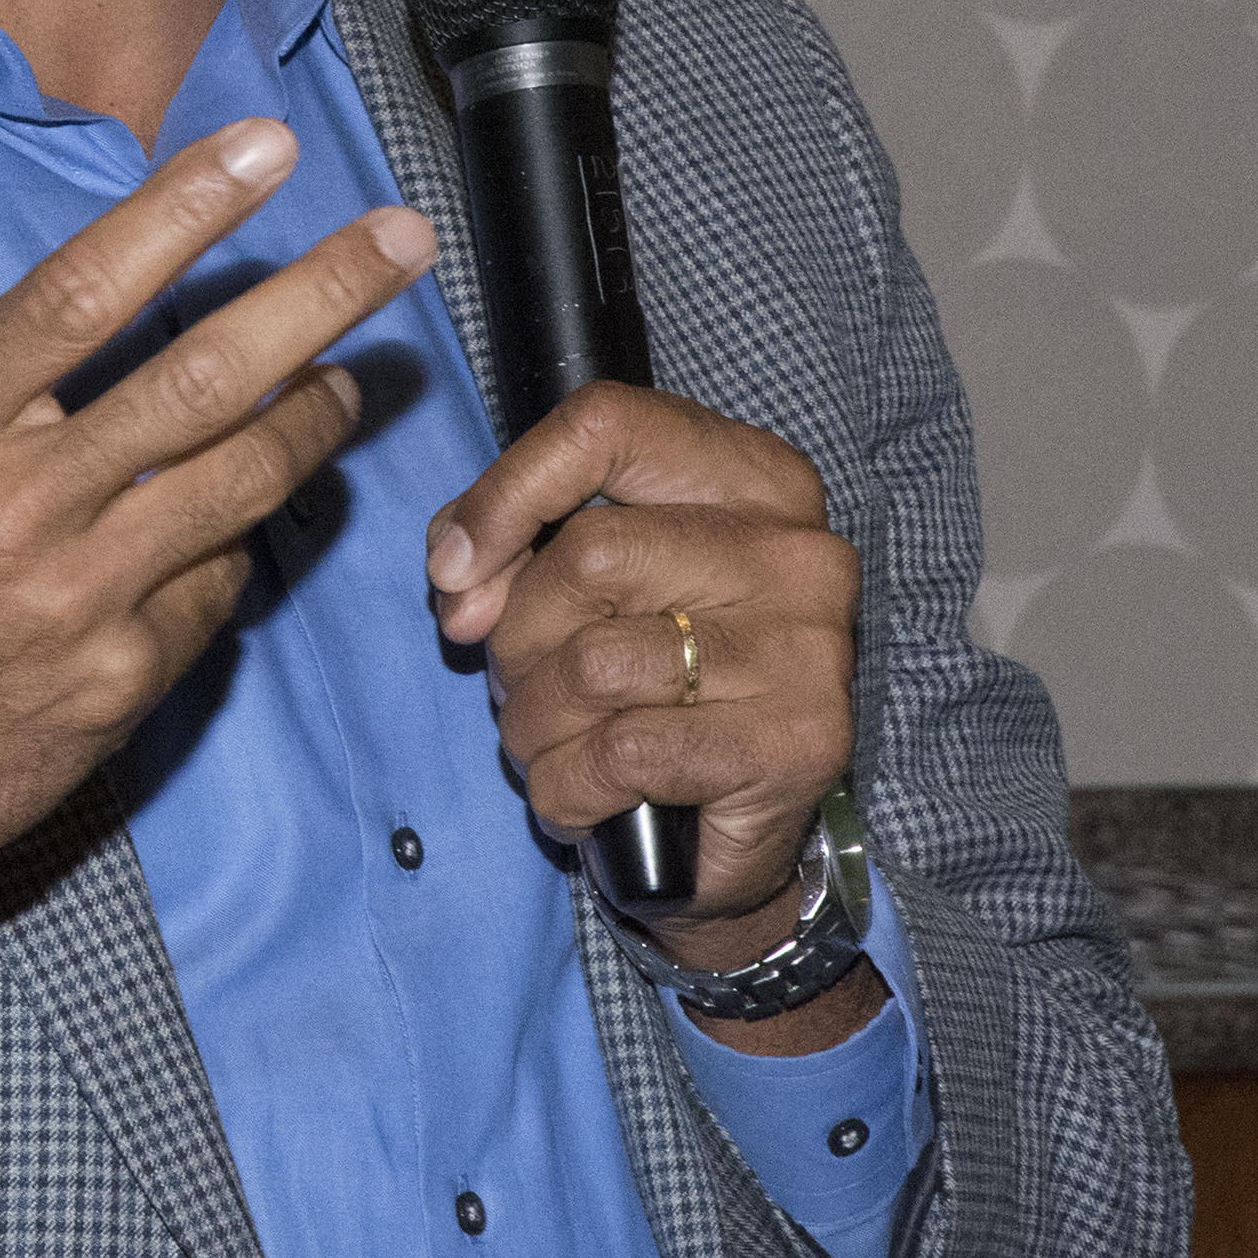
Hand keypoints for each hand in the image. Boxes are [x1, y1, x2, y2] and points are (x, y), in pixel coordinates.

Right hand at [0, 104, 436, 1054]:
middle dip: (320, 296)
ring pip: (239, 484)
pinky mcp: (117, 688)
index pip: (83, 292)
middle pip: (203, 381)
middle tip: (404, 239)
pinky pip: (217, 588)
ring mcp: (77, 605)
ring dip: (315, 417)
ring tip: (352, 372)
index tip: (268, 148)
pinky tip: (246, 506)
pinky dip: (240, 535)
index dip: (185, 210)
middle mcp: (15, 509)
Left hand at [424, 383, 859, 983]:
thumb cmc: (651, 682)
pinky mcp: (795, 746)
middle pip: (588, 554)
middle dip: (516, 639)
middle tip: (517, 688)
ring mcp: (805, 648)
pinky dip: (567, 788)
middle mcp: (794, 551)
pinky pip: (622, 754)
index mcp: (751, 478)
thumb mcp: (583, 582)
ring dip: (533, 724)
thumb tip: (455, 571)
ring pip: (593, 664)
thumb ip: (509, 543)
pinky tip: (580, 798)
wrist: (733, 831)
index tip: (452, 569)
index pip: (606, 426)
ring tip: (546, 745)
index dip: (507, 493)